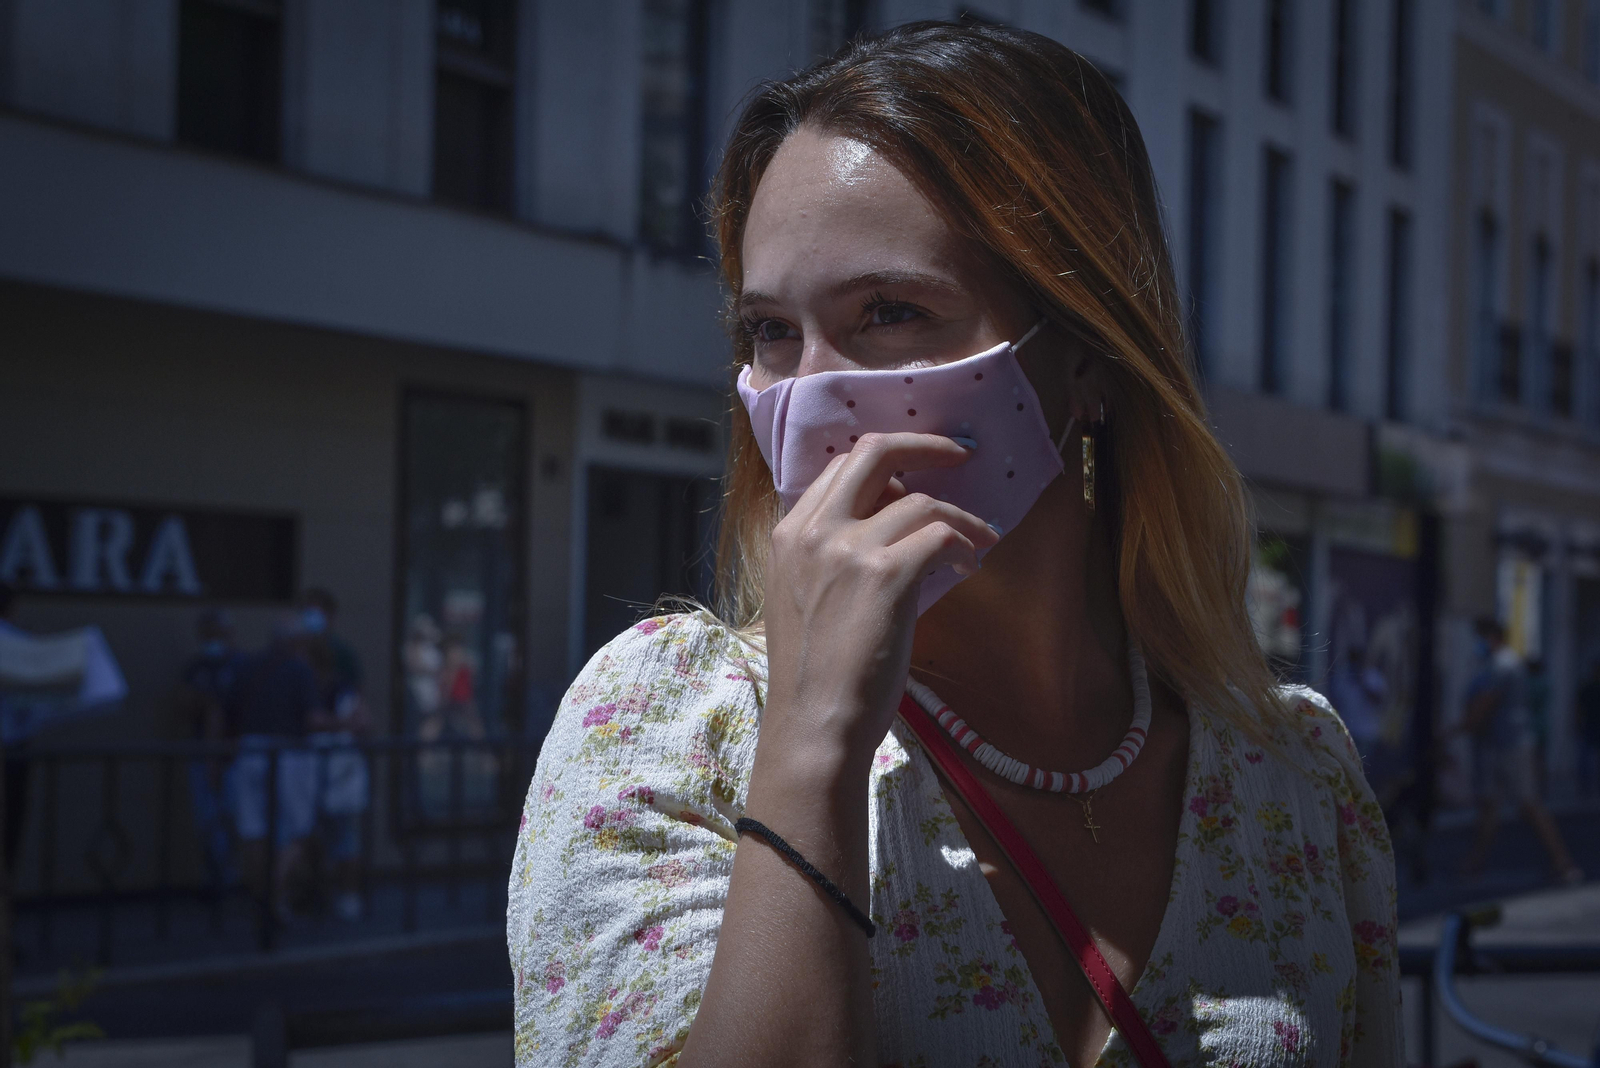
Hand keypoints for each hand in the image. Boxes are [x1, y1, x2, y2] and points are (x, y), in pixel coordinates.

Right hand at [758, 432, 1000, 779]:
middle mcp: (813, 531)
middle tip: (963, 454)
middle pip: (875, 453)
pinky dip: (963, 545)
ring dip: (961, 517)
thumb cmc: (815, 674)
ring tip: (980, 541)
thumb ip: (830, 555)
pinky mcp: (884, 576)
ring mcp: (846, 550)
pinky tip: (967, 567)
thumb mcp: (804, 597)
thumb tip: (890, 525)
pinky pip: (939, 535)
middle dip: (927, 445)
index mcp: (789, 533)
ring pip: (921, 500)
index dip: (891, 458)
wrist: (813, 724)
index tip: (922, 464)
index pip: (842, 466)